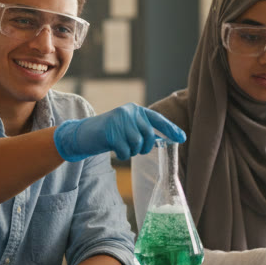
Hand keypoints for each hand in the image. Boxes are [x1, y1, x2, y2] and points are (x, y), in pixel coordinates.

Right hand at [52, 104, 186, 161]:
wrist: (83, 134)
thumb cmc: (109, 133)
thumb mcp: (127, 128)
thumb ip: (142, 130)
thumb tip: (163, 140)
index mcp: (135, 110)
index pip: (157, 119)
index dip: (170, 129)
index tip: (182, 138)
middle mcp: (129, 112)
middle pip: (148, 135)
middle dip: (145, 147)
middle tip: (136, 150)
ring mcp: (119, 121)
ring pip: (137, 143)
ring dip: (132, 151)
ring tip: (123, 148)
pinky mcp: (110, 132)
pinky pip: (126, 150)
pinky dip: (123, 155)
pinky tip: (116, 151)